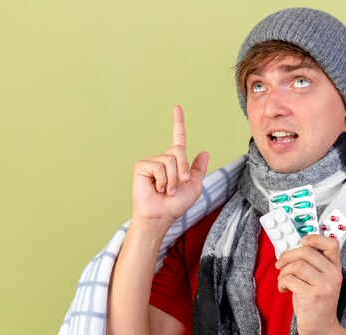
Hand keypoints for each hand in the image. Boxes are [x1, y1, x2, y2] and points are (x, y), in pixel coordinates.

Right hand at [131, 105, 208, 226]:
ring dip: (173, 179)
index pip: (177, 138)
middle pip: (179, 151)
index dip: (178, 122)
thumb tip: (204, 152)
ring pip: (170, 161)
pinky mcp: (141, 166)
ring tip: (167, 190)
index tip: (176, 107)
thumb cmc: (176, 204)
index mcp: (176, 162)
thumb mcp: (194, 187)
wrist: (162, 216)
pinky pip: (158, 166)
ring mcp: (151, 161)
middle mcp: (163, 158)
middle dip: (183, 170)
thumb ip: (198, 170)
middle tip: (180, 184)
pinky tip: (157, 188)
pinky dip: (162, 180)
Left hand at [275, 234, 343, 334]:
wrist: (322, 330)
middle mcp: (333, 275)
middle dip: (287, 255)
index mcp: (336, 268)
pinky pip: (290, 279)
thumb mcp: (319, 281)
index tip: (301, 242)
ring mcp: (324, 286)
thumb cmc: (316, 304)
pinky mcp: (313, 296)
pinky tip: (284, 289)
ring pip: (297, 265)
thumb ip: (312, 265)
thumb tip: (290, 250)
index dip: (314, 238)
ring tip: (283, 281)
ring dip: (283, 272)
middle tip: (280, 264)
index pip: (332, 243)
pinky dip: (282, 283)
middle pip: (307, 251)